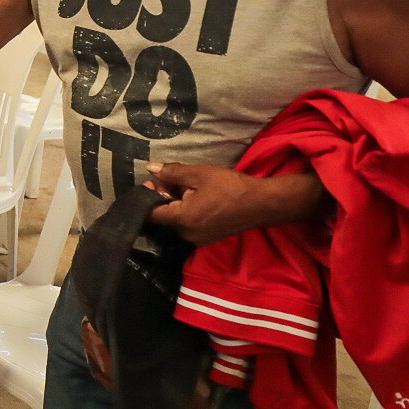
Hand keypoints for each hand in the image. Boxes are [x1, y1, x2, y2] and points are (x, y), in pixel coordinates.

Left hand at [146, 164, 326, 245]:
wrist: (261, 204)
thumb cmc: (230, 186)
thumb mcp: (199, 174)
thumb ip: (172, 172)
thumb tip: (150, 169)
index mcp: (183, 219)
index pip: (151, 214)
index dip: (147, 198)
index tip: (150, 183)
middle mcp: (187, 234)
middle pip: (165, 217)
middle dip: (164, 198)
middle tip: (172, 179)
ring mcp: (198, 239)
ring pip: (177, 221)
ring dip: (177, 205)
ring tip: (189, 187)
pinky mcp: (207, 239)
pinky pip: (189, 226)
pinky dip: (188, 213)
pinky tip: (199, 198)